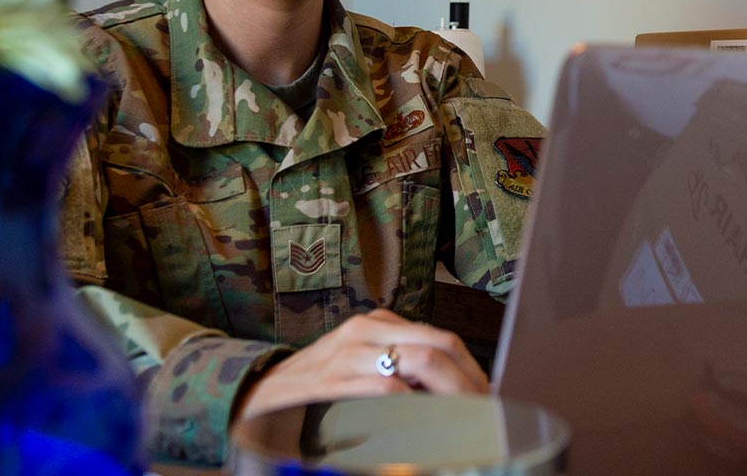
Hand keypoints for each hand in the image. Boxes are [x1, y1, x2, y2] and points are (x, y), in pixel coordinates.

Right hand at [235, 310, 487, 424]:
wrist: (258, 393)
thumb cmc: (317, 384)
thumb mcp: (362, 368)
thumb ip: (400, 370)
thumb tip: (452, 392)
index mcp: (380, 324)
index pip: (443, 339)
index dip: (471, 372)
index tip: (488, 399)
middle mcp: (366, 329)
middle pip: (437, 346)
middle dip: (465, 382)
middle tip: (483, 413)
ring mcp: (348, 350)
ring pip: (415, 363)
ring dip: (444, 396)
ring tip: (461, 421)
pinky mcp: (329, 377)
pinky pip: (380, 387)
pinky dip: (406, 406)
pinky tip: (419, 423)